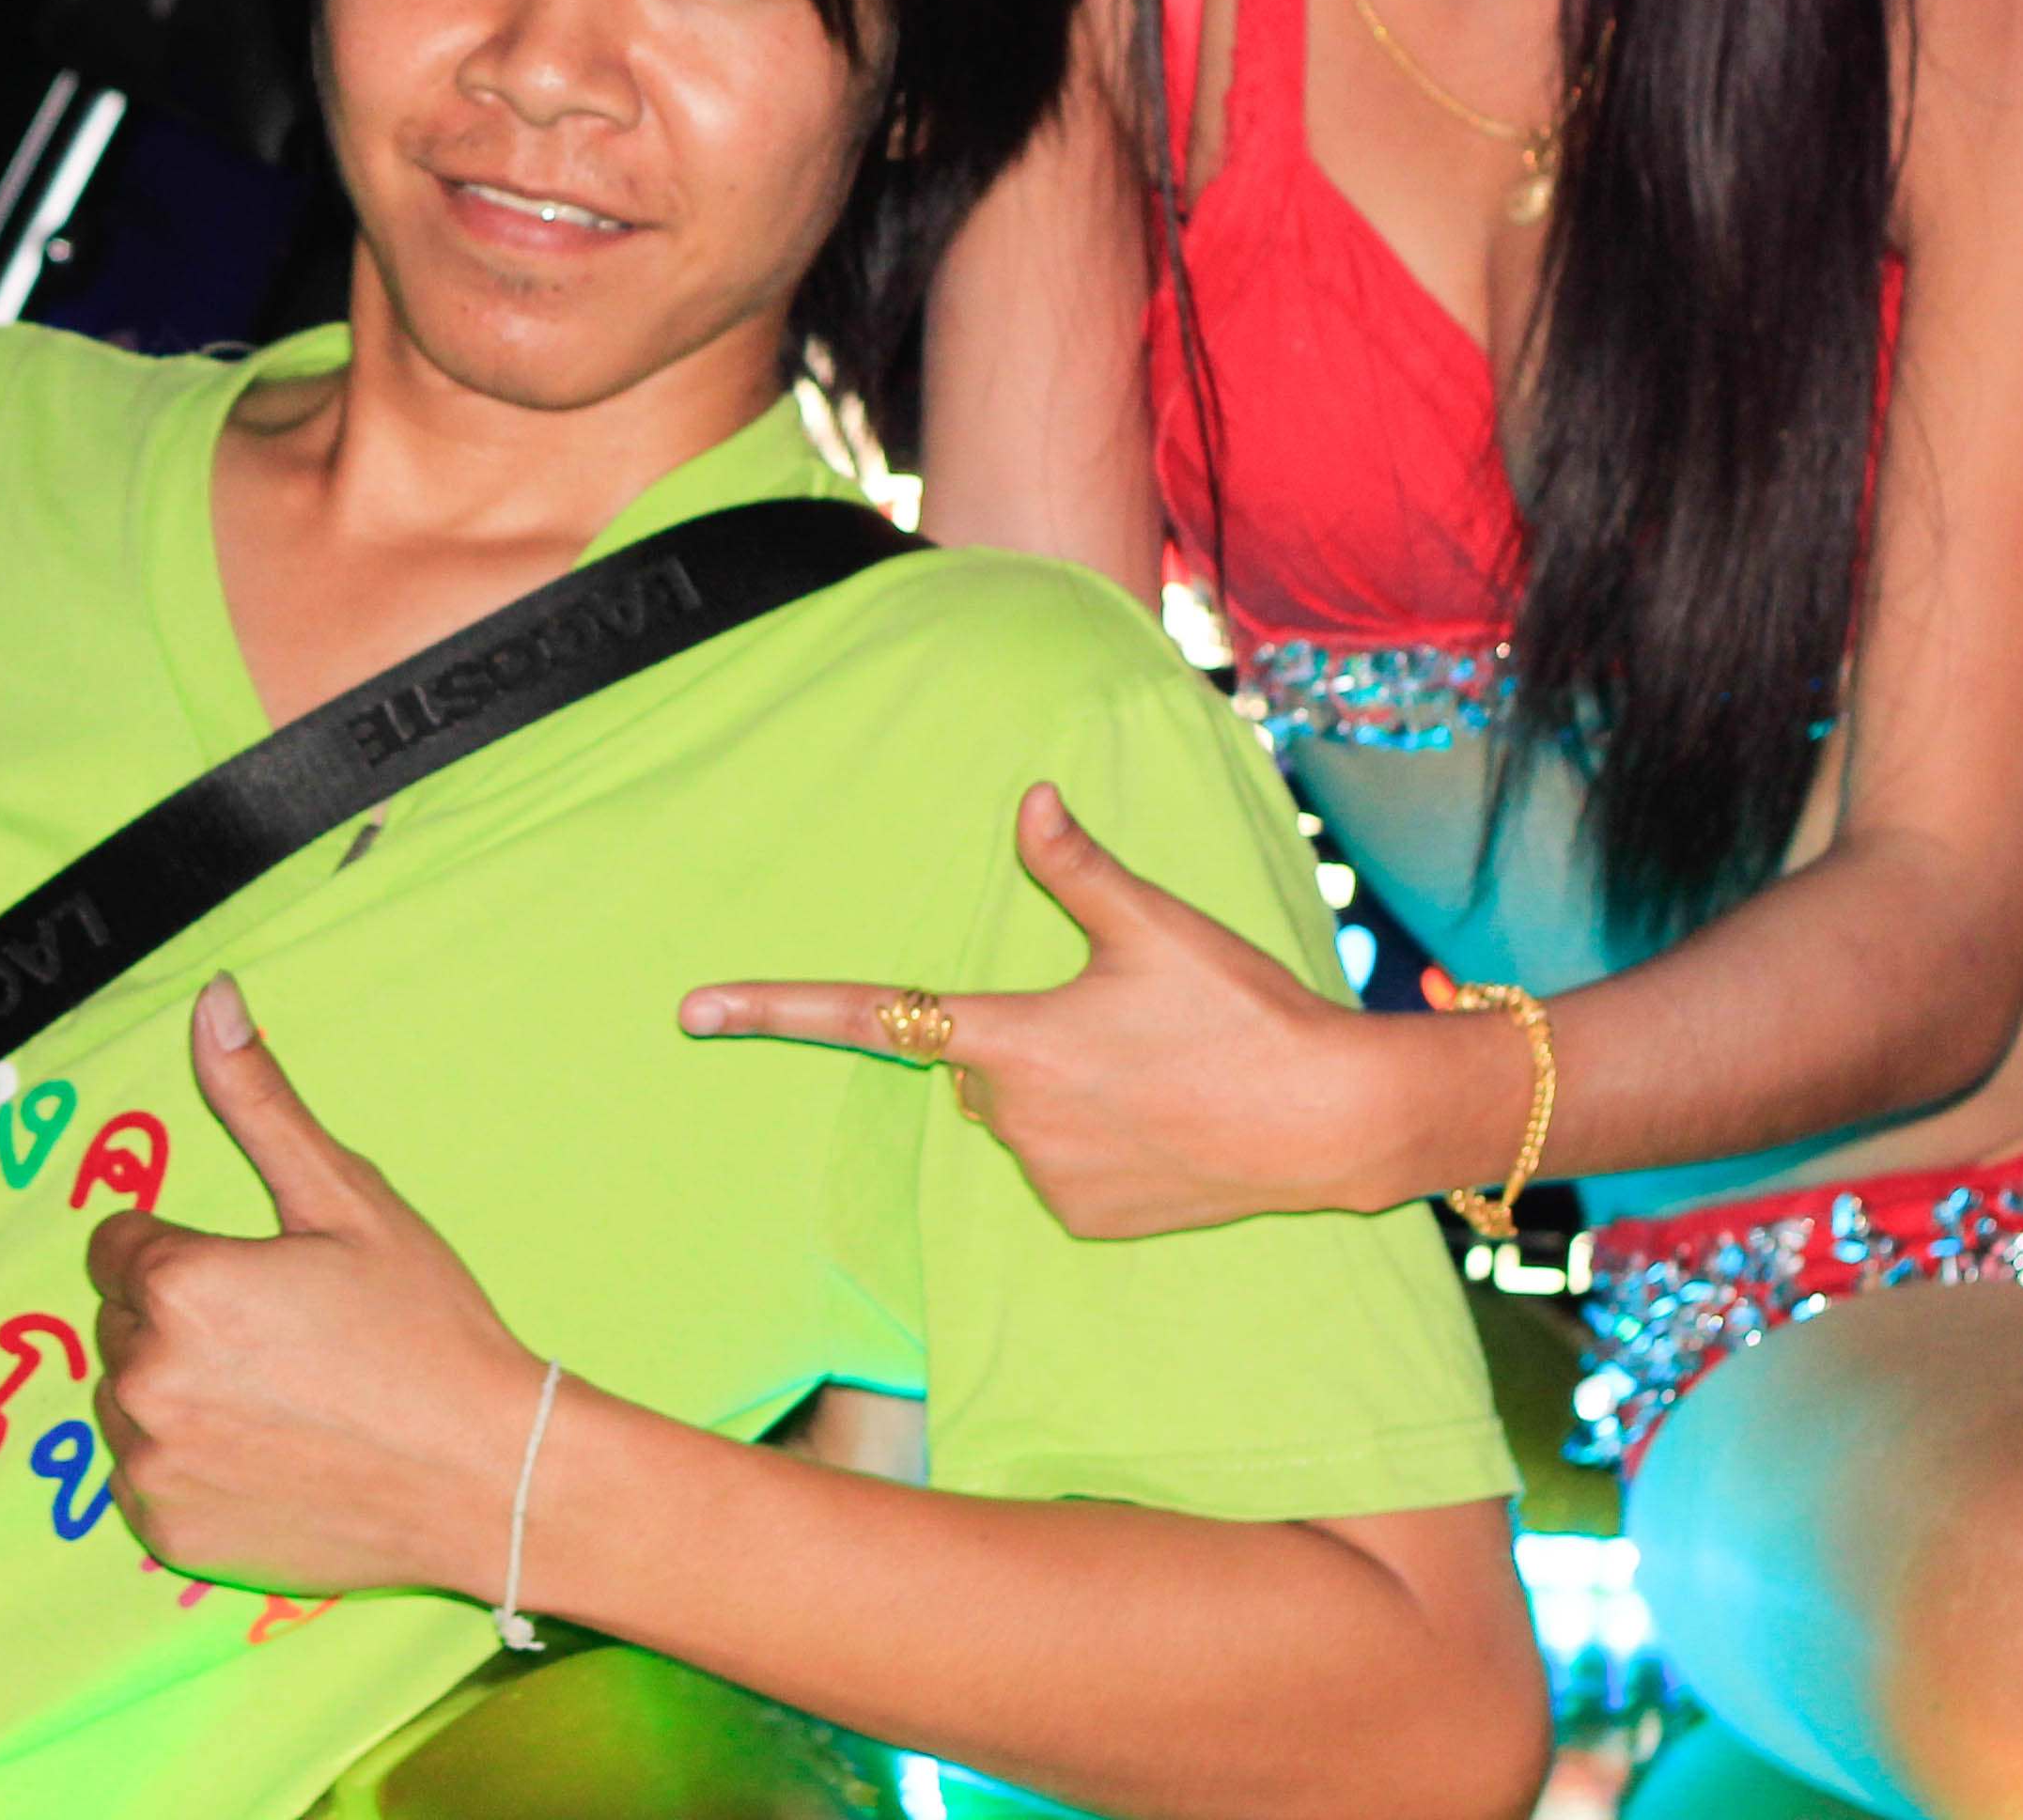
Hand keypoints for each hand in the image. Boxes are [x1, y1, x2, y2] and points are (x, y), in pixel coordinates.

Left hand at [85, 977, 549, 1598]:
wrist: (490, 1478)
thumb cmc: (427, 1332)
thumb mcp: (348, 1200)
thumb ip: (259, 1100)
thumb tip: (211, 997)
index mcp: (179, 1285)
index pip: (119, 1244)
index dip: (186, 1252)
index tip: (255, 1278)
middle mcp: (144, 1378)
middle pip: (122, 1322)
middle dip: (181, 1319)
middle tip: (283, 1341)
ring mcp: (152, 1464)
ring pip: (128, 1399)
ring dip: (179, 1391)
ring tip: (281, 1400)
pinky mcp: (168, 1529)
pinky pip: (144, 1476)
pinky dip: (189, 1464)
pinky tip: (270, 1456)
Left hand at [678, 781, 1380, 1236]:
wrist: (1330, 1119)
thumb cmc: (1240, 1011)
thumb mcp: (1154, 924)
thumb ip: (1075, 866)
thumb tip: (1027, 800)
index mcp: (1010, 1036)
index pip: (869, 1014)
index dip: (774, 1009)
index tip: (693, 1011)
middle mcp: (1010, 1116)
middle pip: (975, 1061)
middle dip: (1022, 1036)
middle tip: (1124, 1020)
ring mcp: (1048, 1177)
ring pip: (1018, 1116)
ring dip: (1063, 1090)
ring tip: (1162, 1069)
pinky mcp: (1088, 1222)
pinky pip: (1061, 1168)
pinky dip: (1097, 1142)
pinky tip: (1166, 1124)